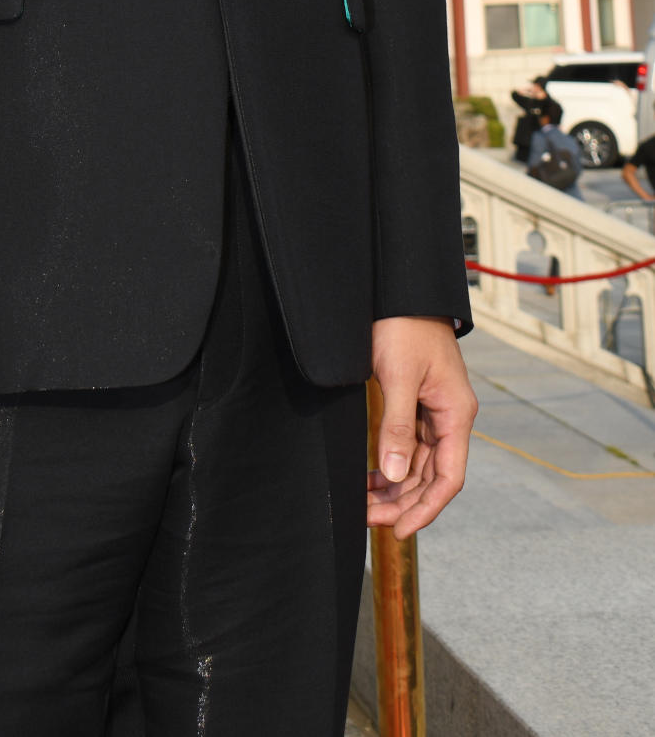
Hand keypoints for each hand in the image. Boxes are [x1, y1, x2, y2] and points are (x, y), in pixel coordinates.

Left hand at [367, 317, 476, 539]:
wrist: (399, 289)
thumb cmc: (404, 326)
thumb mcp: (399, 375)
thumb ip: (398, 426)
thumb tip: (397, 475)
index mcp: (455, 413)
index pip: (448, 478)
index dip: (426, 509)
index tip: (398, 531)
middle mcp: (450, 417)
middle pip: (432, 476)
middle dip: (403, 502)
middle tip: (368, 518)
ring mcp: (434, 411)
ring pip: (419, 464)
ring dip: (395, 487)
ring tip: (364, 504)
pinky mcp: (416, 403)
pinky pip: (408, 445)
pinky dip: (392, 464)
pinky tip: (371, 478)